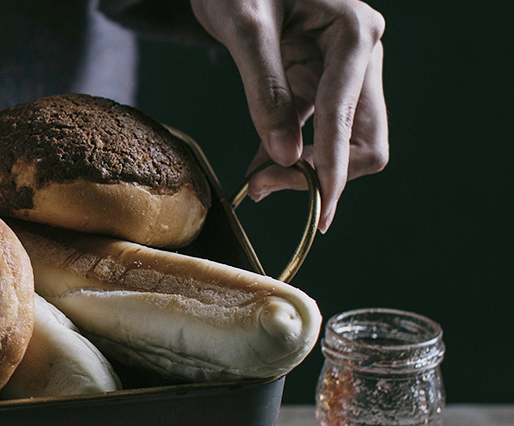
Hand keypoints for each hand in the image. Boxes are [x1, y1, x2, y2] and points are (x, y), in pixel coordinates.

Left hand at [190, 0, 387, 230]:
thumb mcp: (245, 28)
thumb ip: (265, 91)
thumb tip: (284, 158)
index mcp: (354, 33)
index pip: (349, 118)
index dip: (333, 169)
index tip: (320, 214)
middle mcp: (360, 55)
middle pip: (364, 140)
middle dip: (322, 175)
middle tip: (266, 188)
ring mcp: (345, 74)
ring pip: (342, 145)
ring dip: (302, 172)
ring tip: (254, 182)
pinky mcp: (322, 86)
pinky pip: (316, 138)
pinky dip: (288, 158)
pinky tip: (257, 170)